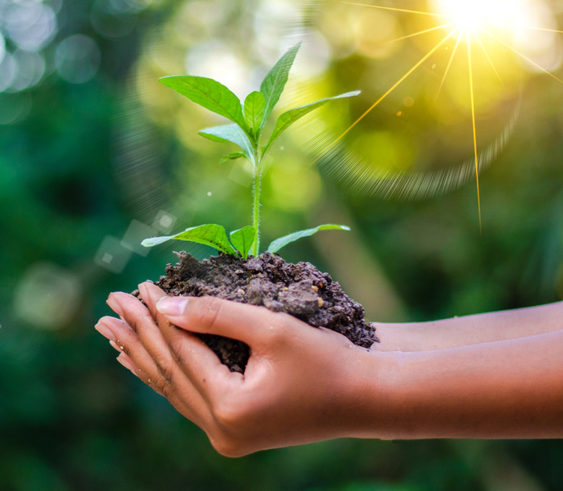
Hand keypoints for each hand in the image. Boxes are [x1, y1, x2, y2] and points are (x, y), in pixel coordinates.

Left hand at [95, 283, 390, 455]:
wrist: (364, 398)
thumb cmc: (326, 359)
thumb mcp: (271, 329)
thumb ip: (216, 316)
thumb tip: (165, 306)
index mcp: (229, 410)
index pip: (181, 354)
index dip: (158, 317)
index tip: (138, 286)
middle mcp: (221, 431)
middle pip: (168, 373)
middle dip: (138, 336)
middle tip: (110, 305)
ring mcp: (226, 435)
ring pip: (174, 388)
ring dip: (144, 356)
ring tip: (113, 333)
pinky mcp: (235, 429)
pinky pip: (189, 397)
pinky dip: (166, 374)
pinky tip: (143, 363)